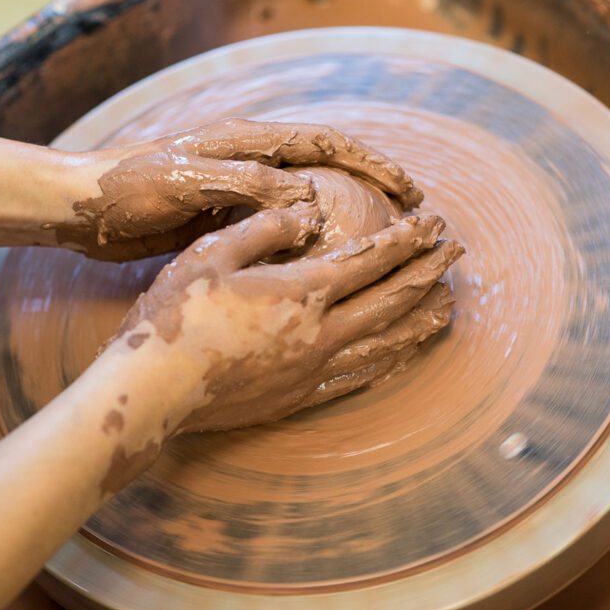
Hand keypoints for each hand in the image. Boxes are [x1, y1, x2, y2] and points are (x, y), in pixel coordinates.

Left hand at [48, 118, 423, 260]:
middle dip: (370, 188)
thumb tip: (308, 198)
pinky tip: (323, 268)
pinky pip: (281, 229)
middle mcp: (251, 162)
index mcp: (247, 143)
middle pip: (327, 170)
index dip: (370, 164)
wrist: (78, 207)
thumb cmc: (127, 187)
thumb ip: (245, 184)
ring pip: (308, 202)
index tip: (408, 190)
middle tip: (410, 218)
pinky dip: (308, 244)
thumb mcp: (187, 181)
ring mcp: (239, 191)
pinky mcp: (225, 220)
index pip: (325, 145)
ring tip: (379, 245)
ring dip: (345, 219)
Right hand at [104, 201, 462, 432]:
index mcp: (301, 290)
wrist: (154, 390)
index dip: (405, 239)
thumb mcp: (214, 254)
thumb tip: (308, 214)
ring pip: (384, 342)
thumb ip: (265, 229)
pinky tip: (402, 357)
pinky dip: (389, 362)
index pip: (369, 259)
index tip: (433, 222)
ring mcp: (312, 368)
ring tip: (448, 306)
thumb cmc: (176, 315)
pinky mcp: (298, 396)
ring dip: (419, 320)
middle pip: (390, 299)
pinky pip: (359, 377)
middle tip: (455, 252)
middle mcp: (319, 332)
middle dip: (426, 272)